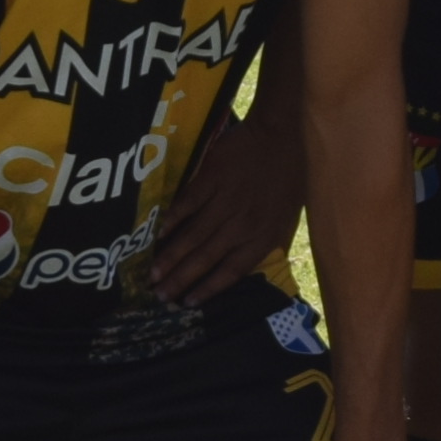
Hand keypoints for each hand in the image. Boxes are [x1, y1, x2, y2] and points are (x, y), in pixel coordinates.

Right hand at [144, 104, 306, 298]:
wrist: (281, 137)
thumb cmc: (287, 180)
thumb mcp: (287, 219)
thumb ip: (267, 245)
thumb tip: (248, 269)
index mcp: (262, 237)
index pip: (231, 271)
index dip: (208, 288)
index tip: (187, 302)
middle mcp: (242, 224)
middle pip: (206, 258)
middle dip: (181, 279)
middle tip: (159, 295)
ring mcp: (226, 201)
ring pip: (194, 235)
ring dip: (172, 257)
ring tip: (153, 274)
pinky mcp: (212, 178)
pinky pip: (188, 204)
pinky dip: (173, 220)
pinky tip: (159, 235)